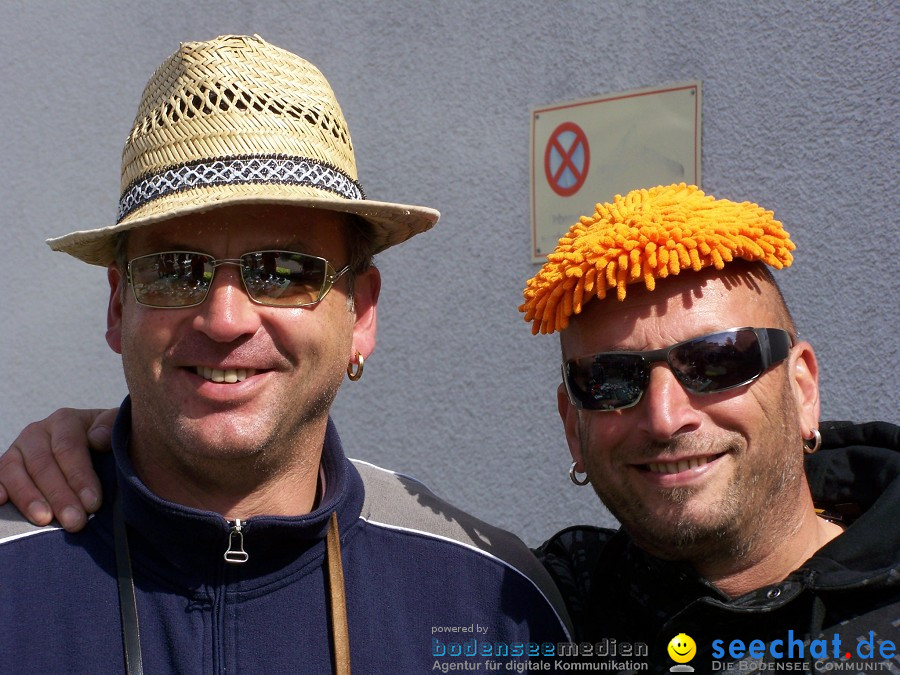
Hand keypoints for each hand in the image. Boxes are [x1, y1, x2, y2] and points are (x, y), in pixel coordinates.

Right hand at [0, 408, 115, 531]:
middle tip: (75, 522)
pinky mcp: (6, 466)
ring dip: (29, 498)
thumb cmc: (107, 440)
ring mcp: (18, 449)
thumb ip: (110, 426)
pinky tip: (1, 503)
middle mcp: (37, 432)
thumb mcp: (115, 427)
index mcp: (66, 421)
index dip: (80, 477)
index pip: (69, 448)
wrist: (93, 442)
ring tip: (44, 520)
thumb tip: (97, 438)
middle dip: (59, 495)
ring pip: (14, 471)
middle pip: (43, 464)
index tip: (93, 503)